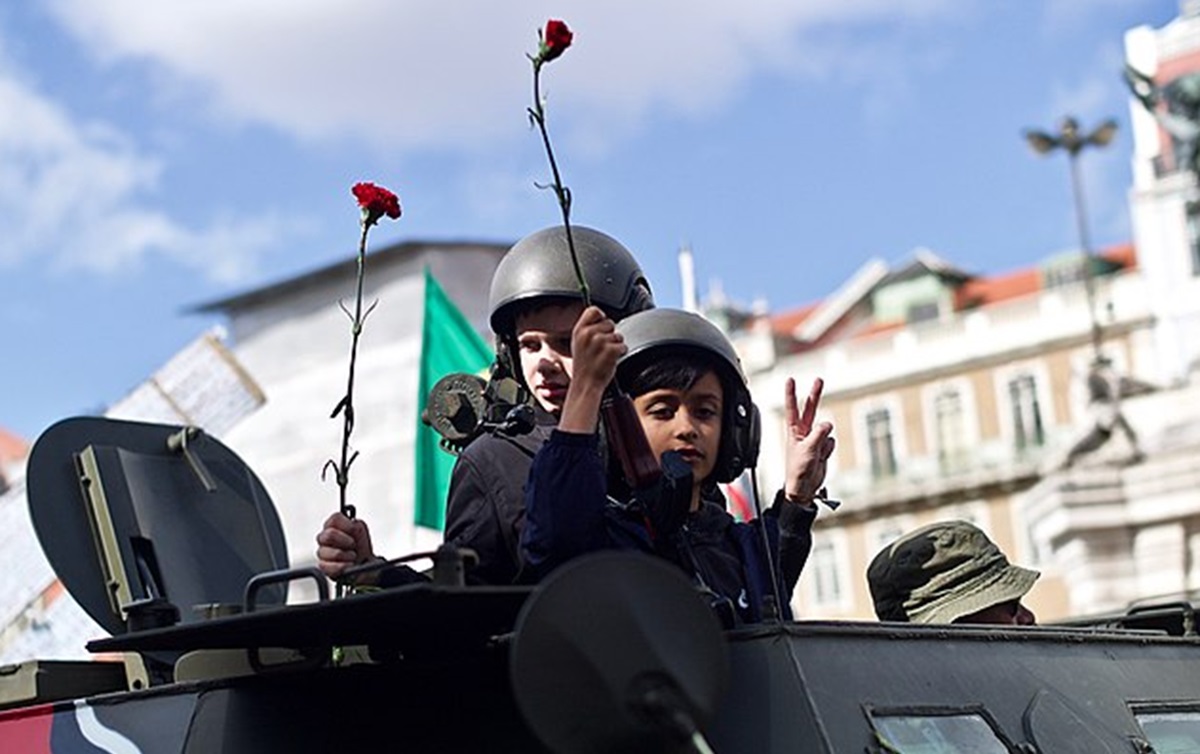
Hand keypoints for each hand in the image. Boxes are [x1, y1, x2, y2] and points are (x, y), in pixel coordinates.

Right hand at [315, 511, 375, 578]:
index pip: (334, 519)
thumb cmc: (360, 545)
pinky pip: (326, 566)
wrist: (363, 563)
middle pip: (329, 535)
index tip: (354, 530)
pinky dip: (340, 566)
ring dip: (344, 555)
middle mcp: (325, 537)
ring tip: (352, 556)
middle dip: (345, 541)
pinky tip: (348, 565)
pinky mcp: (323, 566)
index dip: (346, 525)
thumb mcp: (362, 531)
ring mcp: (322, 552)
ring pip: (326, 551)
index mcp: (334, 525)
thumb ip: (356, 525)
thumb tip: (353, 524)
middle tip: (353, 544)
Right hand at [570, 306, 624, 390]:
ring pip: (618, 335)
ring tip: (605, 356)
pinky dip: (621, 353)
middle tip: (602, 348)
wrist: (585, 385)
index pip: (594, 310)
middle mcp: (588, 334)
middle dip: (610, 334)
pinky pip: (623, 346)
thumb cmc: (584, 367)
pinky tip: (611, 360)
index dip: (601, 317)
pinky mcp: (611, 351)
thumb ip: (587, 330)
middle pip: (609, 322)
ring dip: (616, 345)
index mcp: (579, 331)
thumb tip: (601, 318)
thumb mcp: (578, 344)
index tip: (601, 326)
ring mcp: (600, 342)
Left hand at [782, 377, 834, 506]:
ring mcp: (815, 439)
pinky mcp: (823, 447)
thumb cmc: (798, 470)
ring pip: (826, 430)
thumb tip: (828, 424)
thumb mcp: (806, 451)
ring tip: (816, 454)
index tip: (790, 379)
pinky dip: (828, 450)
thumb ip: (817, 435)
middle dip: (815, 394)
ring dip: (823, 441)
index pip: (792, 408)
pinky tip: (821, 458)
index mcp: (793, 431)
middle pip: (811, 409)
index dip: (791, 394)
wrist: (804, 488)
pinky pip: (831, 442)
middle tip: (819, 379)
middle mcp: (804, 432)